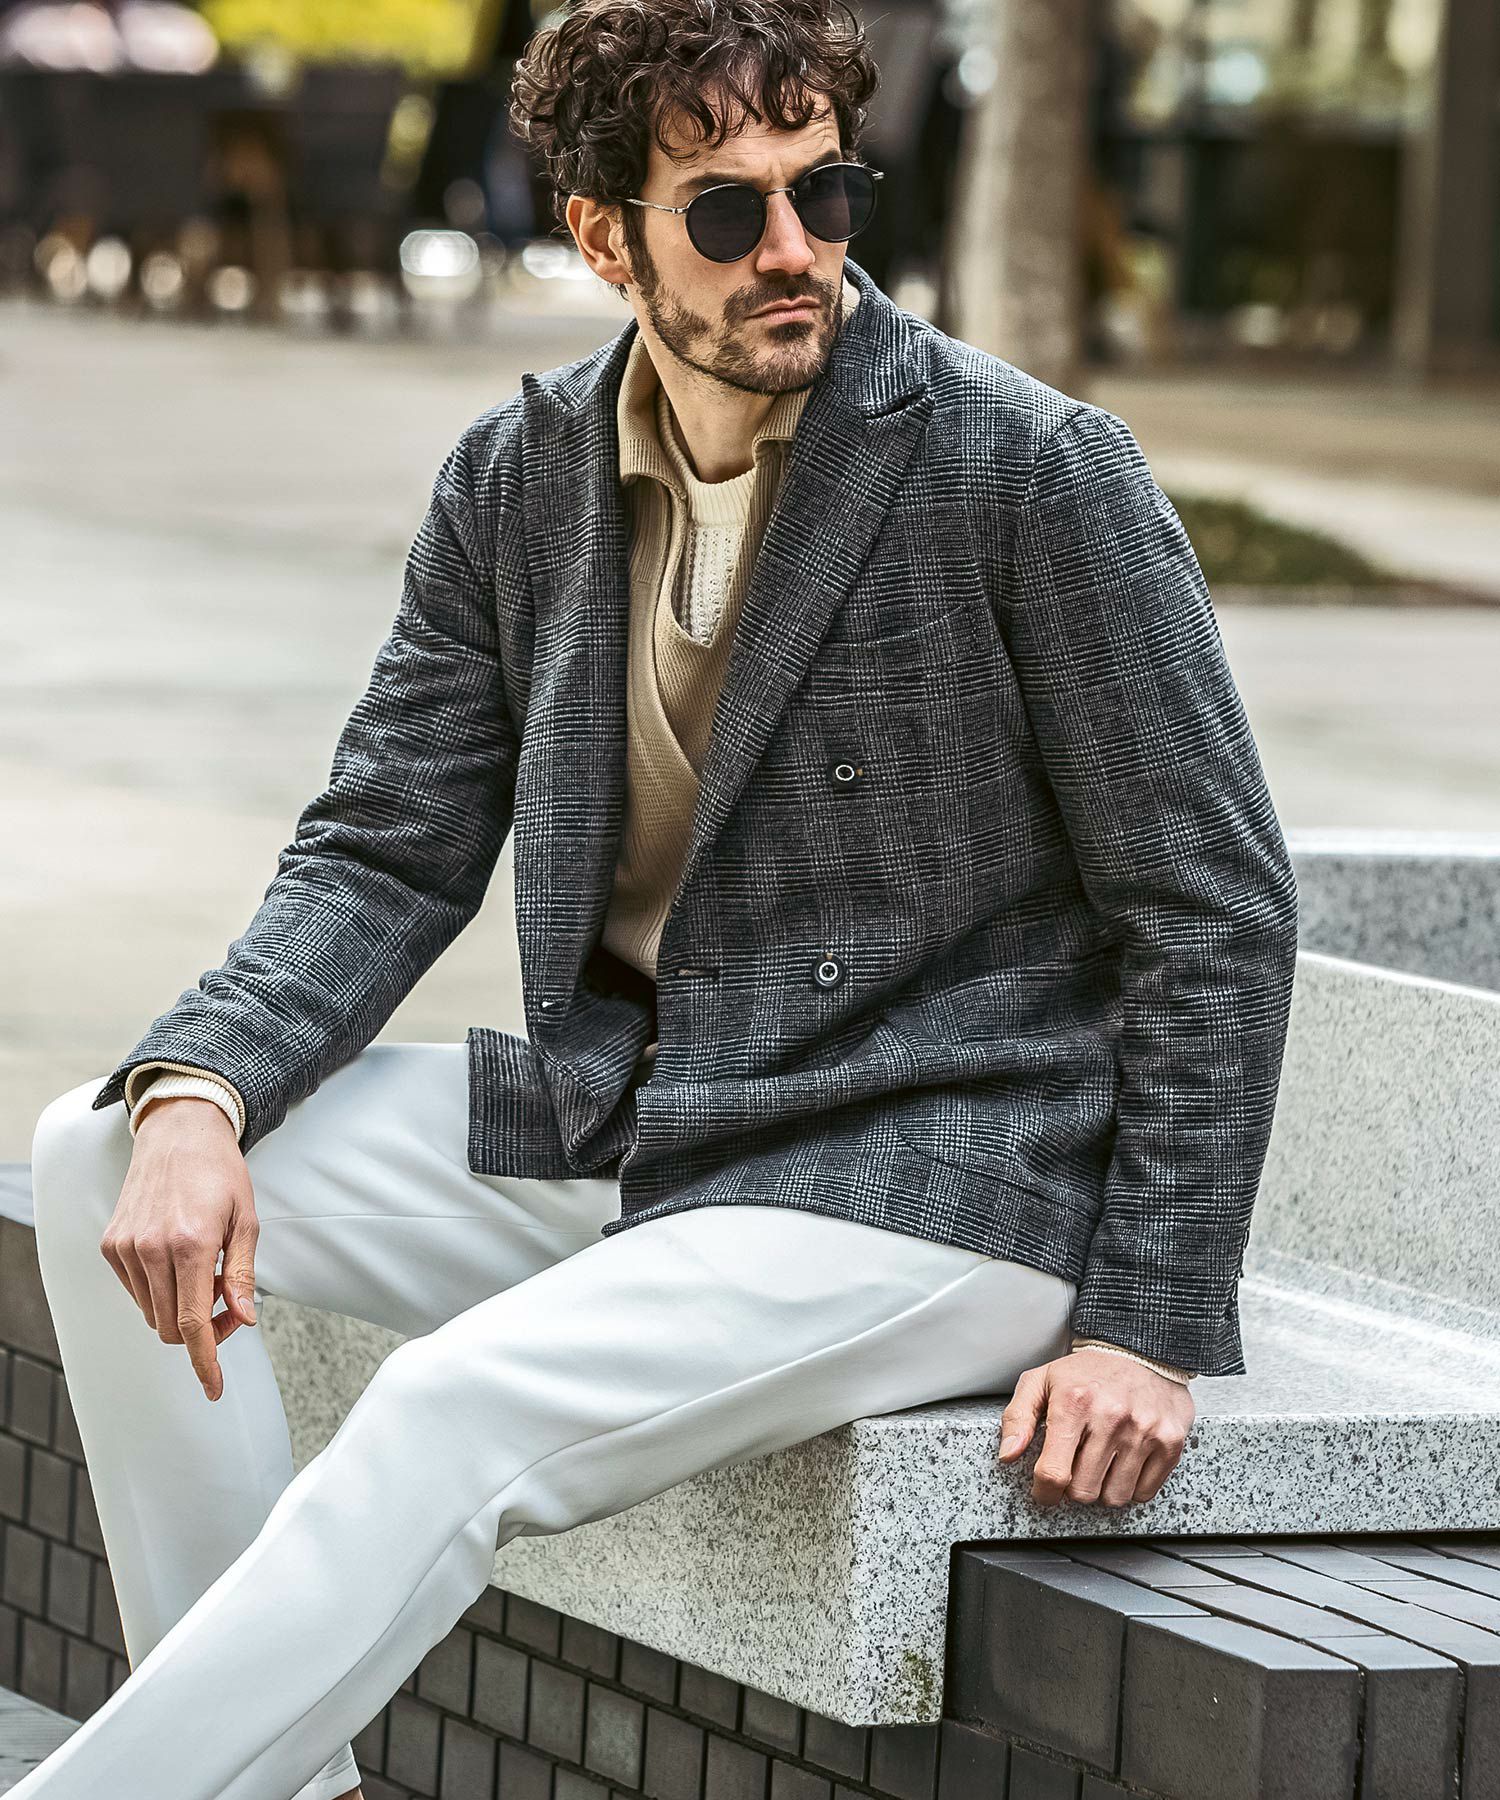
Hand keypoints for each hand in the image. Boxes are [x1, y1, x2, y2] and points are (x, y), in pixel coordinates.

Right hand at [100, 1096, 260, 1402]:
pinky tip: (181, 1264)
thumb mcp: (246, 1219)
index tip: (214, 1388)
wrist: (178, 1133)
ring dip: (182, 1312)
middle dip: (204, 1333)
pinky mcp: (112, 1245)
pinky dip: (162, 1292)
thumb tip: (244, 1320)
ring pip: (154, 1313)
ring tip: (207, 1276)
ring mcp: (126, 1248)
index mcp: (190, 1245)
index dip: (205, 1361)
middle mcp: (150, 1250)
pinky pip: (137, 1291)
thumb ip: (242, 1273)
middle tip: (230, 1308)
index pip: (194, 1324)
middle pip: (172, 1327)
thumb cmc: (220, 1172)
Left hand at [997, 1348, 1193, 1507]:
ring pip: (1114, 1498)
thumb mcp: (1041, 1381)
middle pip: (1084, 1492)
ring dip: (1103, 1488)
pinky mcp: (1170, 1442)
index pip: (1054, 1473)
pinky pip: (1144, 1493)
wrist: (1140, 1349)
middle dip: (1074, 1486)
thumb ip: (1017, 1417)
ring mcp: (1144, 1431)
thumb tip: (1007, 1455)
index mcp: (1073, 1403)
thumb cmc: (1086, 1371)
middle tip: (1076, 1465)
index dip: (1044, 1492)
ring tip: (1101, 1461)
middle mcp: (1111, 1418)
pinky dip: (1131, 1486)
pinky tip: (1124, 1462)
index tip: (1045, 1491)